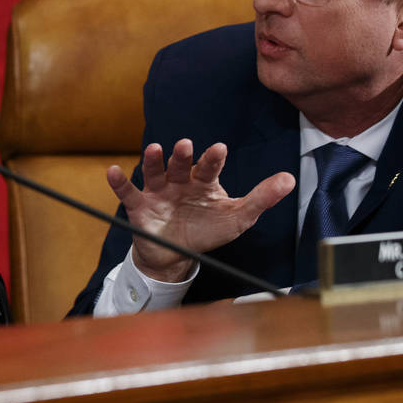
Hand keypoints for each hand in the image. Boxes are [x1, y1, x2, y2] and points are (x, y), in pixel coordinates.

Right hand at [108, 140, 293, 281]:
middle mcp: (180, 182)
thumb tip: (290, 179)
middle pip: (181, 165)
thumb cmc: (208, 230)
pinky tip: (113, 172)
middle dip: (182, 156)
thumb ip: (261, 198)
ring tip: (155, 149)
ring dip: (154, 160)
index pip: (209, 167)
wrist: (176, 257)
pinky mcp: (140, 206)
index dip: (212, 158)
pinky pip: (128, 192)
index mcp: (204, 183)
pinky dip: (119, 182)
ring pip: (155, 172)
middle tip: (185, 145)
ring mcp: (159, 192)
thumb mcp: (238, 217)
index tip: (219, 148)